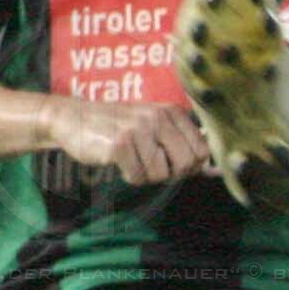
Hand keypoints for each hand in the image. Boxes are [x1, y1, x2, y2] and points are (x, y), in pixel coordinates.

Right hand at [47, 95, 209, 184]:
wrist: (73, 118)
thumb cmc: (118, 127)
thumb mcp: (154, 128)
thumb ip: (184, 145)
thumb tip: (215, 171)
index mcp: (172, 112)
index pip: (202, 152)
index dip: (188, 166)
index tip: (169, 161)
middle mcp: (158, 117)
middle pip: (185, 165)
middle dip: (169, 173)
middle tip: (149, 163)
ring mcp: (138, 129)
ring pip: (160, 174)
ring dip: (145, 175)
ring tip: (131, 158)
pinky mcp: (119, 144)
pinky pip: (137, 177)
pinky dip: (128, 176)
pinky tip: (118, 161)